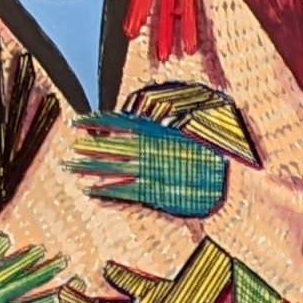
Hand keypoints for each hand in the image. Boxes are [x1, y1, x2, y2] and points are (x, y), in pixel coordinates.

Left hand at [69, 113, 229, 221]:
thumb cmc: (220, 150)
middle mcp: (150, 151)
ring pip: (113, 169)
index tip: (79, 121)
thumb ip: (171, 114)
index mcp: (159, 131)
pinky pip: (125, 192)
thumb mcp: (199, 122)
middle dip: (89, 148)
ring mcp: (151, 173)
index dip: (97, 122)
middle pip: (112, 147)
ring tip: (71, 167)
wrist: (232, 183)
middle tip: (70, 148)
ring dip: (90, 168)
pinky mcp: (155, 195)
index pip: (120, 123)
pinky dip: (106, 192)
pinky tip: (91, 192)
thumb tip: (146, 108)